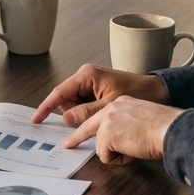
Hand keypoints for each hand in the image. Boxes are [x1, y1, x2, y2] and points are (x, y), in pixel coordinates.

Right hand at [31, 63, 169, 126]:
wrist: (157, 91)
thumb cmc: (137, 93)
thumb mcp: (108, 106)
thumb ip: (85, 113)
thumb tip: (66, 119)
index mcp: (86, 75)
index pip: (59, 92)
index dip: (46, 107)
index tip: (36, 119)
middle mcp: (86, 76)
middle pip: (66, 100)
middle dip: (73, 113)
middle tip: (91, 119)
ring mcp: (91, 83)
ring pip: (74, 104)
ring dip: (82, 114)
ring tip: (101, 115)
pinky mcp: (97, 89)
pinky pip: (84, 104)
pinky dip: (88, 113)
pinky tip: (101, 115)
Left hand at [62, 96, 184, 164]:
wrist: (169, 128)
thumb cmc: (163, 127)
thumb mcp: (140, 119)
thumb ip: (124, 124)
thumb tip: (115, 140)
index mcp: (120, 102)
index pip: (100, 114)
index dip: (89, 124)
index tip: (80, 127)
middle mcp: (111, 108)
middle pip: (87, 125)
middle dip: (76, 137)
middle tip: (67, 145)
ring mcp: (107, 121)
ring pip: (100, 146)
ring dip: (115, 153)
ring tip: (134, 148)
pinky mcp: (106, 135)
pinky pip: (106, 156)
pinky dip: (119, 159)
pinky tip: (133, 151)